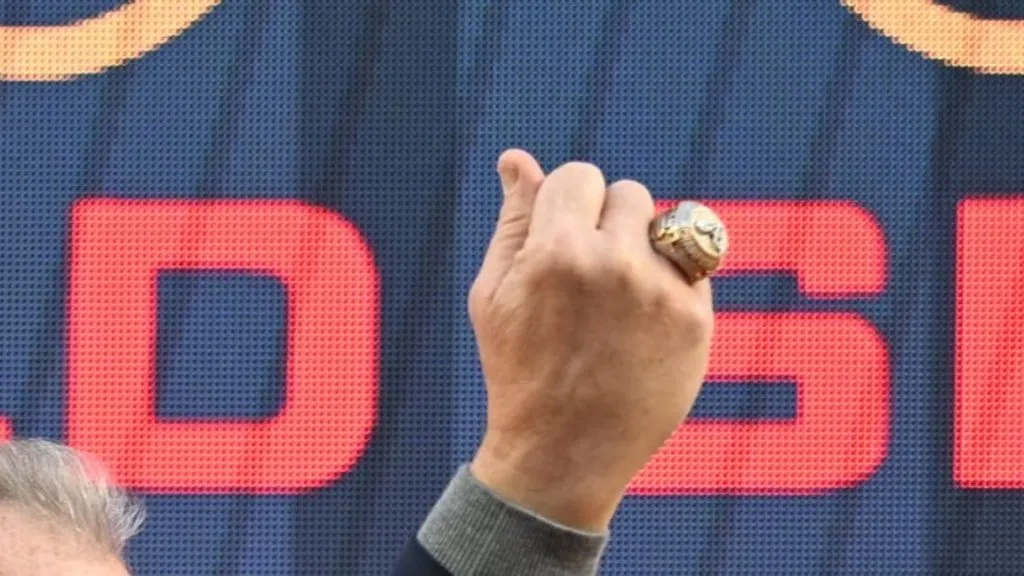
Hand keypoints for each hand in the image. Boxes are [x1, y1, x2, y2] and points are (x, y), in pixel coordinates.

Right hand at [468, 150, 713, 531]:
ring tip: (619, 299)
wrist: (564, 453)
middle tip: (589, 279)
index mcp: (556, 251)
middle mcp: (614, 264)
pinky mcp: (696, 320)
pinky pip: (693, 263)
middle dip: (606, 224)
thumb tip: (516, 160)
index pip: (579, 175)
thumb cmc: (519, 370)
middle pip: (627, 193)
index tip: (560, 247)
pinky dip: (671, 280)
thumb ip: (513, 221)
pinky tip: (644, 321)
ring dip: (642, 246)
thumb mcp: (495, 294)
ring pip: (665, 222)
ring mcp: (661, 292)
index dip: (566, 208)